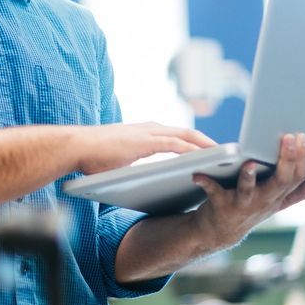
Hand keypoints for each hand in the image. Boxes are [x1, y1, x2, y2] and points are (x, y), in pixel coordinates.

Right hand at [78, 121, 215, 175]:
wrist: (76, 147)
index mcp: (146, 132)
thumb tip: (139, 176)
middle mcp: (151, 128)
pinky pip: (179, 145)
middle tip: (228, 154)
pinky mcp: (147, 141)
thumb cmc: (93, 156)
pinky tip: (208, 159)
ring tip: (226, 157)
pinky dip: (196, 151)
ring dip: (209, 146)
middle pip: (189, 133)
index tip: (212, 153)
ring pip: (189, 136)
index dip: (197, 143)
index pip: (178, 135)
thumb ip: (134, 163)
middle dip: (209, 143)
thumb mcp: (120, 160)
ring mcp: (150, 132)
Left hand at [191, 132, 304, 250]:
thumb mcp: (278, 202)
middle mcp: (264, 201)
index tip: (303, 138)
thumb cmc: (251, 209)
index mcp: (278, 196)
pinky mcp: (220, 206)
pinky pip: (214, 193)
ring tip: (249, 164)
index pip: (297, 178)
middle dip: (286, 160)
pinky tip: (199, 174)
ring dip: (249, 178)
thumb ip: (300, 191)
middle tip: (288, 139)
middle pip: (280, 181)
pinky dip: (206, 183)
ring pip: (249, 191)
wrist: (220, 233)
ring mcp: (243, 204)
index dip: (303, 159)